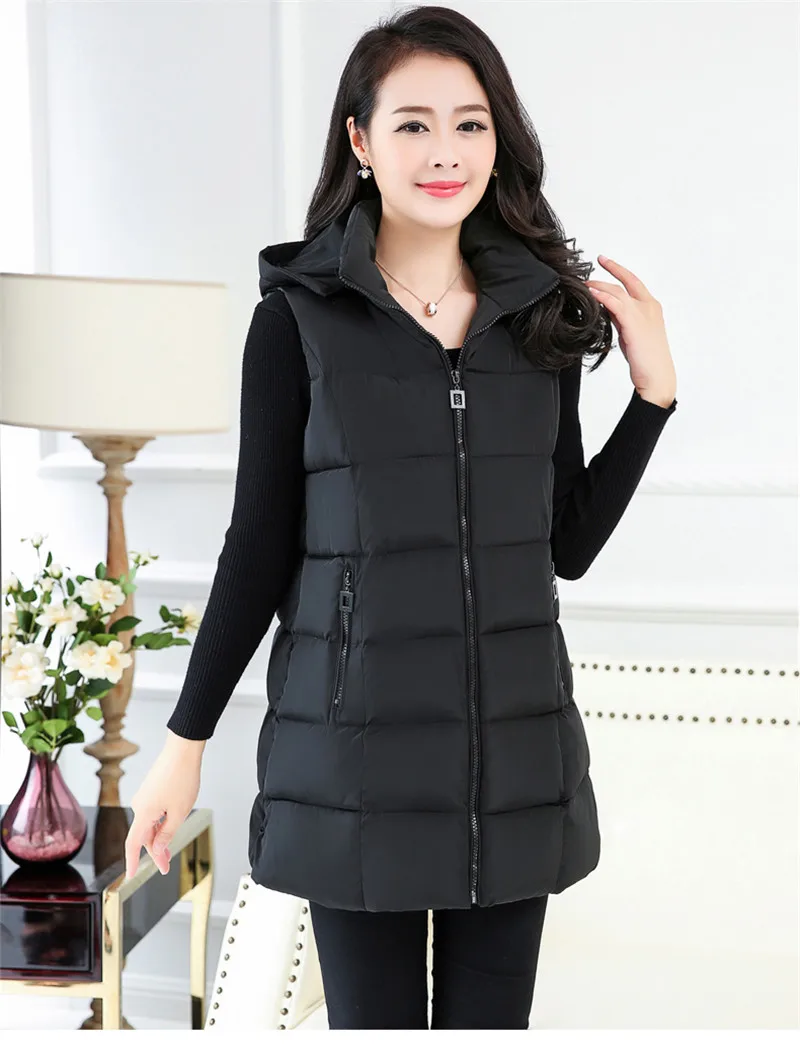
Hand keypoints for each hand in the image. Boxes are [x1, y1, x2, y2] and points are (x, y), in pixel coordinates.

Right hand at [124, 731, 204, 877]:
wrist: (182, 750)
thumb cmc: (182, 778)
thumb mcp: (179, 812)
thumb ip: (167, 833)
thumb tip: (158, 847)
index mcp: (144, 813)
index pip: (133, 844)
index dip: (131, 861)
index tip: (130, 876)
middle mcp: (139, 805)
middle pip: (144, 836)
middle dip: (155, 853)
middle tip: (165, 867)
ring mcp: (144, 797)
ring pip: (149, 825)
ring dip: (158, 839)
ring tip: (169, 852)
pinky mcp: (151, 790)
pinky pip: (152, 813)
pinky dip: (159, 825)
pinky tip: (169, 829)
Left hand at [586, 256, 676, 407]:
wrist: (656, 376)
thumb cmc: (646, 360)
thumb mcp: (631, 333)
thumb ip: (621, 318)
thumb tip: (605, 308)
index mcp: (651, 307)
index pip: (633, 282)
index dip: (618, 270)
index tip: (605, 261)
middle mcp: (649, 306)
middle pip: (626, 281)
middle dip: (609, 269)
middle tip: (593, 264)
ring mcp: (643, 313)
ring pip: (618, 291)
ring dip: (599, 285)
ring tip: (585, 283)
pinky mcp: (634, 323)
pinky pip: (615, 304)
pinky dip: (602, 297)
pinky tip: (591, 294)